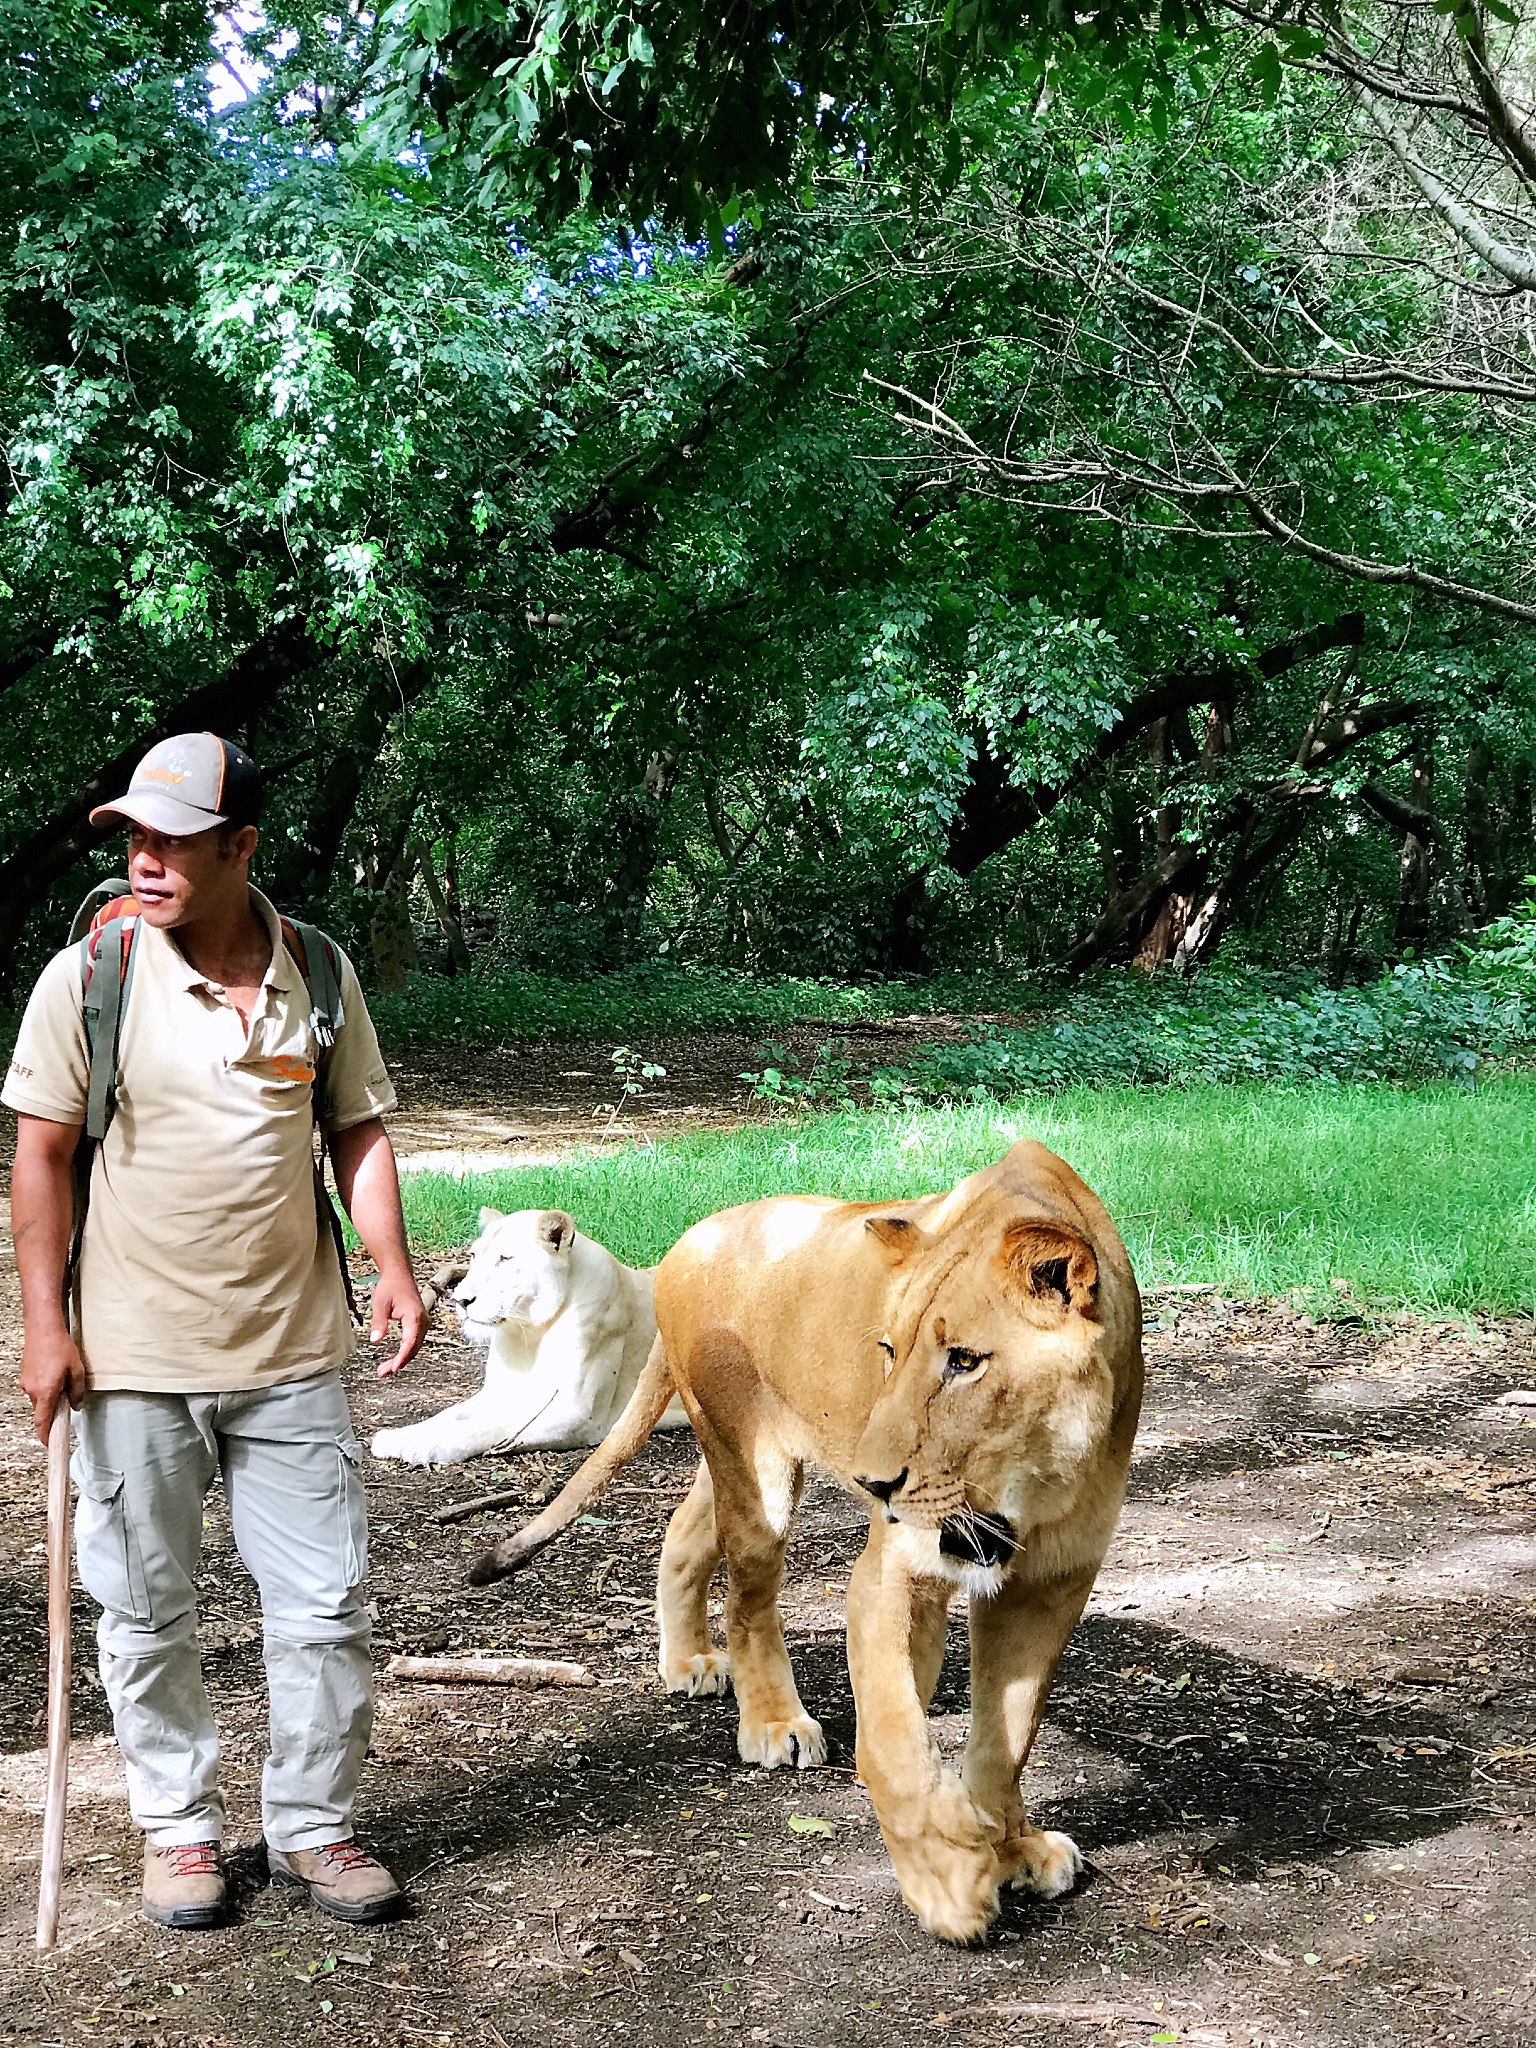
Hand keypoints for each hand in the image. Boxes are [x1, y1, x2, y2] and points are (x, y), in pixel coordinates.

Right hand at [20, 1324, 85, 1446]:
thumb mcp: (77, 1370)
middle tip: (66, 1407)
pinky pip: (36, 1390)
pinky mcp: (26, 1376)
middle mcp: (33, 1390)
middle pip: (42, 1411)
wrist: (42, 1328)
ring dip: (51, 1399)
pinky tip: (56, 1376)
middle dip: (53, 1413)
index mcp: (46, 1391)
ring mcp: (27, 1383)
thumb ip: (78, 1391)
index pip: (43, 1422)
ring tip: (64, 1383)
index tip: (50, 1444)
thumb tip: (77, 1404)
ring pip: (39, 1400)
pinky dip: (46, 1390)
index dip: (46, 1436)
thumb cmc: (59, 1346)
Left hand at [369, 1267, 424, 1377]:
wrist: (399, 1274)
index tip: (393, 1368)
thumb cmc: (391, 1286)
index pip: (410, 1342)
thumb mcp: (380, 1303)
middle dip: (399, 1362)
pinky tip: (394, 1358)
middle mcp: (422, 1321)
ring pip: (414, 1347)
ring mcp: (422, 1323)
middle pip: (413, 1348)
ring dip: (401, 1358)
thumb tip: (375, 1340)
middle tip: (382, 1372)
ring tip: (384, 1369)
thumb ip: (378, 1322)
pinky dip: (404, 1351)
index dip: (402, 1357)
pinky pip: (414, 1341)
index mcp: (414, 1317)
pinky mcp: (419, 1324)